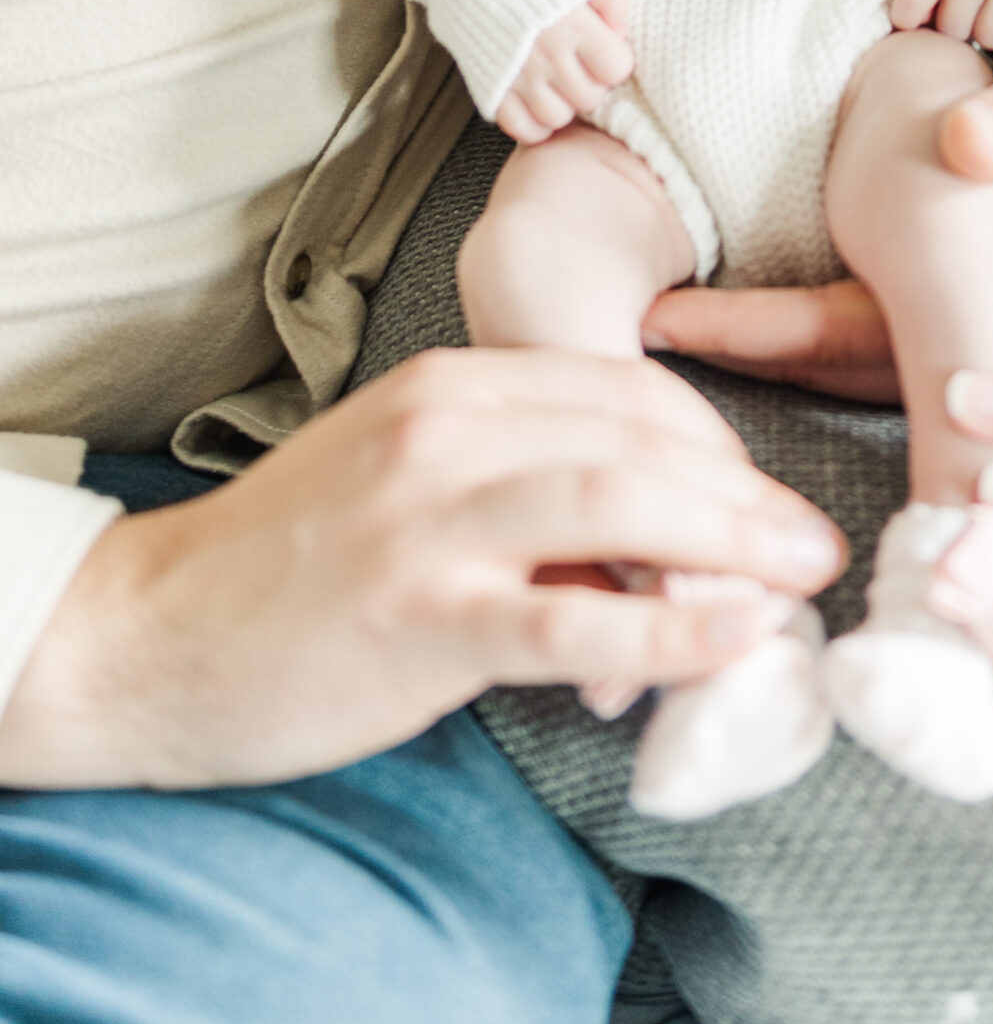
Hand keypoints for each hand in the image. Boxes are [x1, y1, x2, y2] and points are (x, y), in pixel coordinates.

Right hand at [0, 348, 843, 791]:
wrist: (147, 634)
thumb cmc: (290, 562)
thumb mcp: (406, 476)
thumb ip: (516, 478)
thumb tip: (647, 533)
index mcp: (454, 384)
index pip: (627, 386)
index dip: (716, 440)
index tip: (762, 499)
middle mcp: (450, 430)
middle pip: (642, 431)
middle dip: (747, 486)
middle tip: (813, 545)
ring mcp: (433, 519)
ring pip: (622, 498)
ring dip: (732, 538)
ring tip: (799, 580)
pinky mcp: (422, 616)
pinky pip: (573, 613)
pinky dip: (666, 624)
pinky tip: (728, 640)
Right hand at [496, 0, 632, 143]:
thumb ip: (615, 4)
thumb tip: (620, 38)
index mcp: (573, 25)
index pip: (616, 69)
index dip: (615, 60)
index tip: (603, 48)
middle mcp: (545, 55)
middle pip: (589, 98)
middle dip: (590, 81)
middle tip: (578, 62)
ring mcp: (515, 75)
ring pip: (557, 117)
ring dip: (562, 102)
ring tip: (556, 79)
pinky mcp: (490, 86)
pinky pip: (520, 128)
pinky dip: (532, 121)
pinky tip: (535, 98)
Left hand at [645, 52, 992, 401]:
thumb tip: (962, 138)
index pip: (859, 332)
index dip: (760, 330)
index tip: (667, 316)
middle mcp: (974, 352)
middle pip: (830, 368)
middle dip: (728, 356)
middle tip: (626, 334)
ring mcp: (962, 349)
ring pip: (836, 368)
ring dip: (751, 353)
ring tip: (651, 328)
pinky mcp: (951, 330)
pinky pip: (854, 346)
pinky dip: (788, 341)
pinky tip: (722, 324)